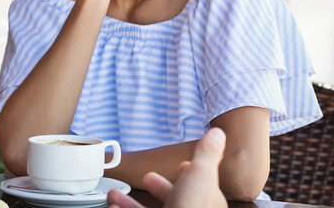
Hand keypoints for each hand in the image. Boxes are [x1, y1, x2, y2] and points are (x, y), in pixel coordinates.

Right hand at [107, 128, 227, 207]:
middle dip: (158, 186)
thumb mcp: (200, 174)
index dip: (191, 173)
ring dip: (131, 201)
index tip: (182, 166)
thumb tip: (218, 134)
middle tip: (147, 178)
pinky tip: (114, 207)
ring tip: (114, 194)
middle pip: (175, 198)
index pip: (202, 185)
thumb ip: (207, 154)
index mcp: (205, 200)